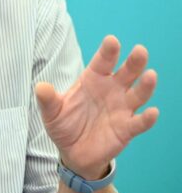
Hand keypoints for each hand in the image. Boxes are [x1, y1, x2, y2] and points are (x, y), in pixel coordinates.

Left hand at [35, 35, 158, 179]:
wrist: (73, 152)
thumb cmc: (64, 124)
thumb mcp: (51, 112)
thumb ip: (47, 99)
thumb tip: (40, 87)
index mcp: (93, 80)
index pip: (102, 62)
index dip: (108, 52)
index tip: (112, 41)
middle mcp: (111, 91)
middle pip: (126, 73)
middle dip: (134, 62)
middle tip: (140, 50)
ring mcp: (121, 109)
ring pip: (138, 94)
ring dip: (145, 86)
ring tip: (150, 75)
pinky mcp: (127, 129)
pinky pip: (139, 122)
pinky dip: (147, 118)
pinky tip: (152, 113)